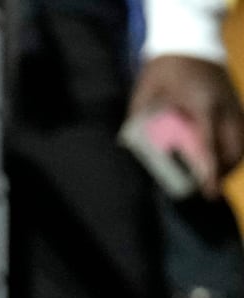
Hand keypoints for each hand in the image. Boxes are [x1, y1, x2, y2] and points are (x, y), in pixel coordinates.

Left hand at [130, 54, 243, 197]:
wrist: (189, 40)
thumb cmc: (163, 68)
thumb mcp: (145, 93)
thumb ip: (139, 120)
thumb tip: (131, 148)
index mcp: (201, 105)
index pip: (209, 145)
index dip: (209, 170)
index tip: (208, 191)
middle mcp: (223, 106)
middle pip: (234, 147)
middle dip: (224, 171)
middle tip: (209, 189)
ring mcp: (233, 103)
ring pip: (243, 140)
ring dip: (232, 161)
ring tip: (216, 177)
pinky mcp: (235, 101)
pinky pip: (242, 131)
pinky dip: (234, 147)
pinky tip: (221, 158)